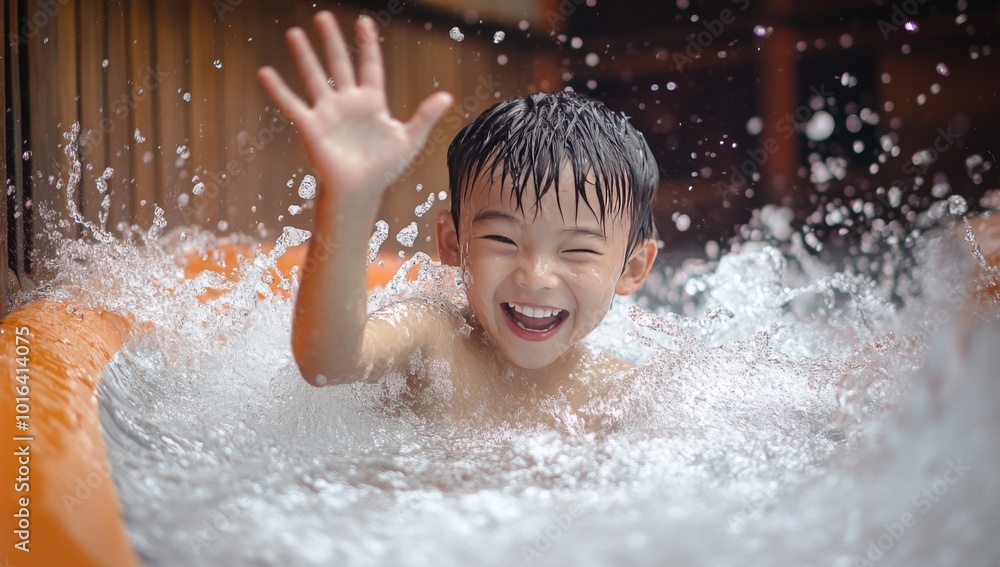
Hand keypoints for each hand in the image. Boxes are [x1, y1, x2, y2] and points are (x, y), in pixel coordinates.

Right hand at [257, 12, 452, 203]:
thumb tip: (447, 96)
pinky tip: (266, 72)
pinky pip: (292, 105)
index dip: (367, 44)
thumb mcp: (409, 140)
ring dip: (304, 56)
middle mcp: (347, 102)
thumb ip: (425, 117)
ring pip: (315, 77)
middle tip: (322, 15)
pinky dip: (279, 90)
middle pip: (339, 64)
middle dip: (331, 40)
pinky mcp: (311, 127)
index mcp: (372, 102)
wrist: (361, 192)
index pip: (369, 65)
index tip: (364, 21)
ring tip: (294, 33)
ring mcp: (328, 112)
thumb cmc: (384, 168)